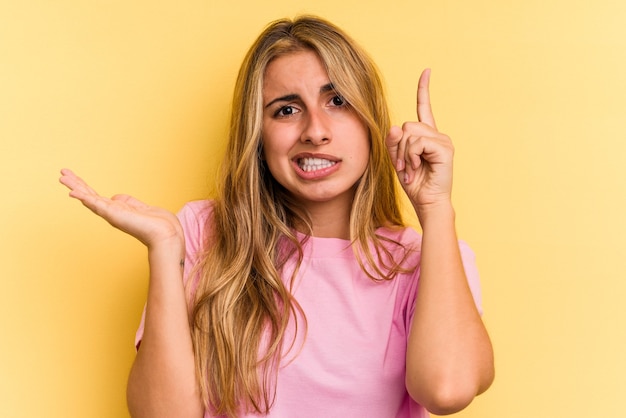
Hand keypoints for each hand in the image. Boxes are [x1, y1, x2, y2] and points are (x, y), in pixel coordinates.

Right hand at [59, 169, 183, 248]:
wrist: (167, 235)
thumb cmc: (159, 225)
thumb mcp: (141, 208)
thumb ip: (128, 202)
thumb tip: (116, 197)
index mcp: (117, 210)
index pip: (97, 196)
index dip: (85, 187)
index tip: (73, 176)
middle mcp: (112, 213)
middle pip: (89, 195)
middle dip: (75, 184)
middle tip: (61, 173)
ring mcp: (112, 214)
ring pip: (89, 198)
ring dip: (75, 187)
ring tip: (62, 177)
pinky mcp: (115, 215)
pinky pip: (96, 205)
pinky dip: (84, 198)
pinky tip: (73, 192)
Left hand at [385, 69, 454, 213]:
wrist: (427, 202)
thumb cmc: (415, 184)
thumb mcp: (398, 161)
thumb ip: (393, 143)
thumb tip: (395, 127)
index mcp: (427, 136)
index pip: (424, 107)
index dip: (424, 89)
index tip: (427, 71)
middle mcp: (437, 135)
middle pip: (406, 126)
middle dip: (399, 148)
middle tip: (404, 167)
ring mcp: (443, 141)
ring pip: (409, 134)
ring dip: (404, 155)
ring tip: (411, 170)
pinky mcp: (445, 148)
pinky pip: (417, 143)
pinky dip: (411, 157)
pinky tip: (418, 169)